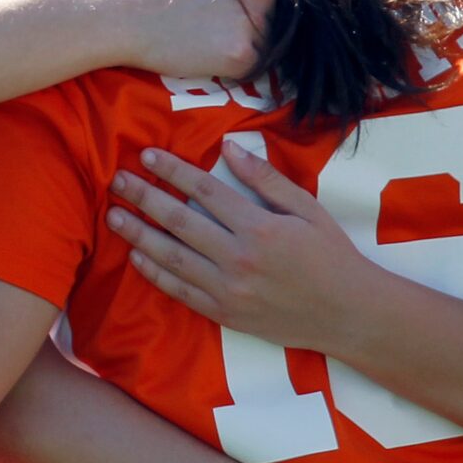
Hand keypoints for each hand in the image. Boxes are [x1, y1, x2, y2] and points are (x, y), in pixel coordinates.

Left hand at [106, 139, 369, 354]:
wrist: (349, 315)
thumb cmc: (332, 256)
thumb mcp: (308, 209)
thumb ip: (265, 179)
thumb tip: (229, 147)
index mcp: (259, 228)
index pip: (204, 191)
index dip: (172, 171)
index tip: (147, 155)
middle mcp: (238, 259)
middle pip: (179, 222)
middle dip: (143, 197)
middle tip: (117, 180)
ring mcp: (228, 290)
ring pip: (171, 257)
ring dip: (138, 234)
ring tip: (113, 215)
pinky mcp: (224, 314)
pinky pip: (180, 291)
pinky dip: (155, 273)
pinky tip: (136, 255)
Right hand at [109, 0, 273, 81]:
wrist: (125, 16)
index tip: (222, 0)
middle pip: (269, 11)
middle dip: (245, 19)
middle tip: (205, 22)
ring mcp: (255, 22)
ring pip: (262, 40)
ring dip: (238, 43)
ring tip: (200, 38)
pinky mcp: (242, 53)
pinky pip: (250, 66)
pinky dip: (228, 66)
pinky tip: (201, 54)